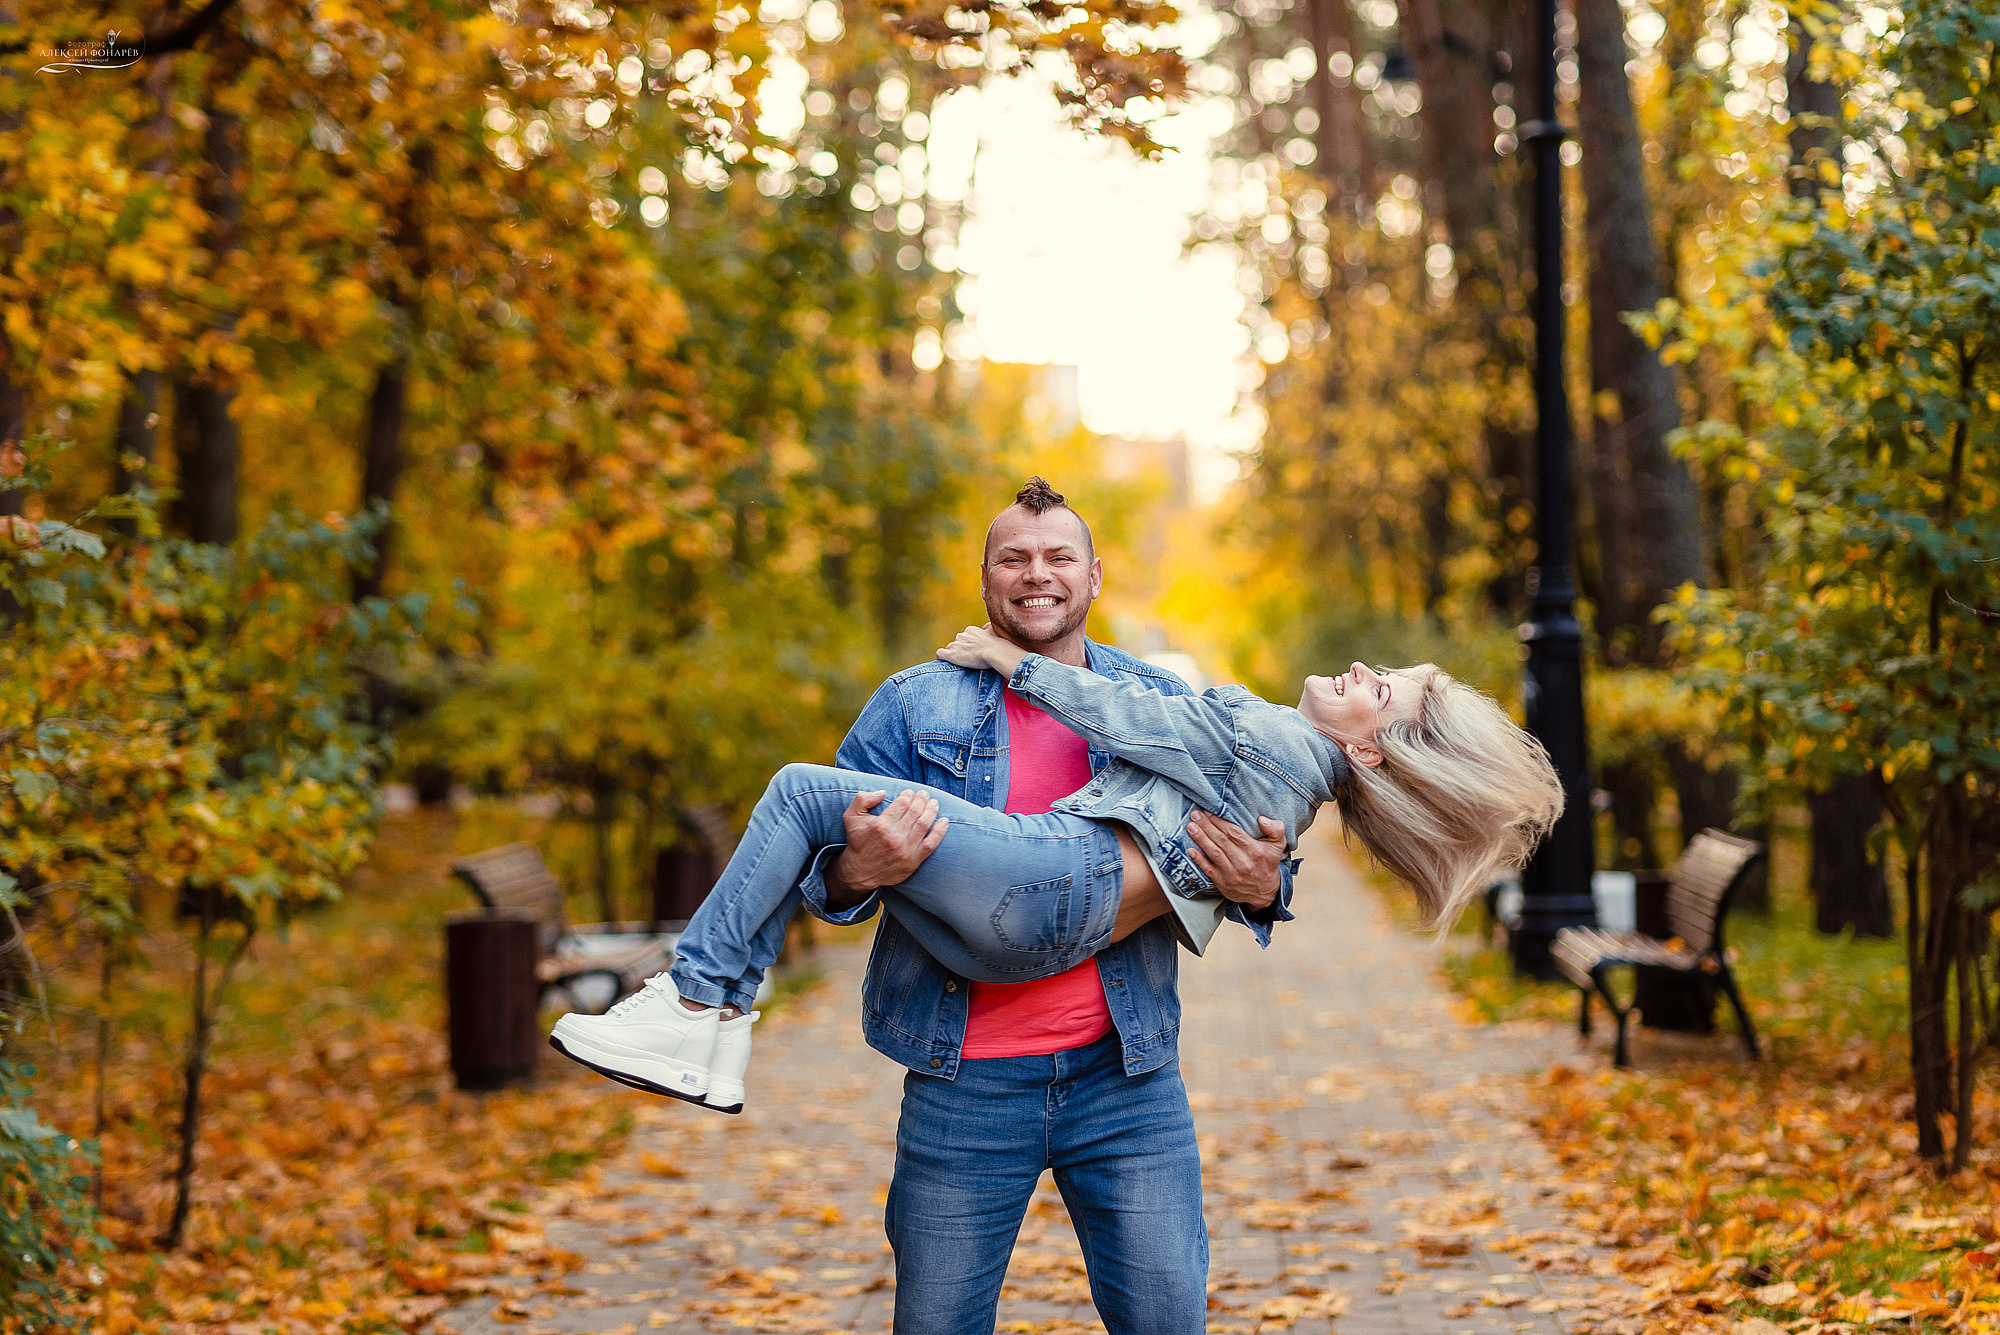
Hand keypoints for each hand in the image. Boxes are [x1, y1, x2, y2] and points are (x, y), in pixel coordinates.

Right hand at [822, 789, 948, 908]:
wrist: (860, 872)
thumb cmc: (857, 842)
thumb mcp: (851, 817)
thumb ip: (862, 799)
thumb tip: (882, 792)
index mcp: (881, 825)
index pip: (902, 803)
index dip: (908, 795)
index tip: (910, 793)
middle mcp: (895, 837)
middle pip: (915, 811)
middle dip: (922, 799)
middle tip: (924, 794)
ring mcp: (906, 849)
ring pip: (925, 824)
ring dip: (932, 810)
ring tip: (933, 803)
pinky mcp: (914, 860)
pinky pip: (932, 843)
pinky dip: (940, 831)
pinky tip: (944, 821)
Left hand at [936, 623, 1008, 670]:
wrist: (994, 652)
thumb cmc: (997, 644)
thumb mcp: (994, 630)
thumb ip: (988, 628)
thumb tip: (985, 627)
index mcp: (970, 630)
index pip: (964, 637)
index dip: (968, 645)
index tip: (973, 651)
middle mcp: (961, 635)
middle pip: (957, 642)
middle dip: (961, 649)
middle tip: (969, 658)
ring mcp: (956, 645)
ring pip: (950, 648)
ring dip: (954, 654)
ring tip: (960, 662)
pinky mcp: (951, 654)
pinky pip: (940, 654)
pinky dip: (941, 657)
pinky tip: (944, 662)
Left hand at [1187, 811, 1286, 911]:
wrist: (1265, 893)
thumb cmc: (1268, 864)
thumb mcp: (1278, 845)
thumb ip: (1275, 829)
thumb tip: (1262, 819)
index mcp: (1255, 852)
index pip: (1234, 833)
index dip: (1219, 822)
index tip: (1209, 812)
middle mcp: (1243, 863)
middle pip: (1221, 841)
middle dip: (1206, 826)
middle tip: (1195, 815)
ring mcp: (1232, 874)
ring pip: (1214, 853)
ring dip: (1200, 838)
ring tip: (1191, 827)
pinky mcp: (1223, 883)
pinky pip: (1208, 870)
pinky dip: (1198, 859)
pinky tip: (1190, 849)